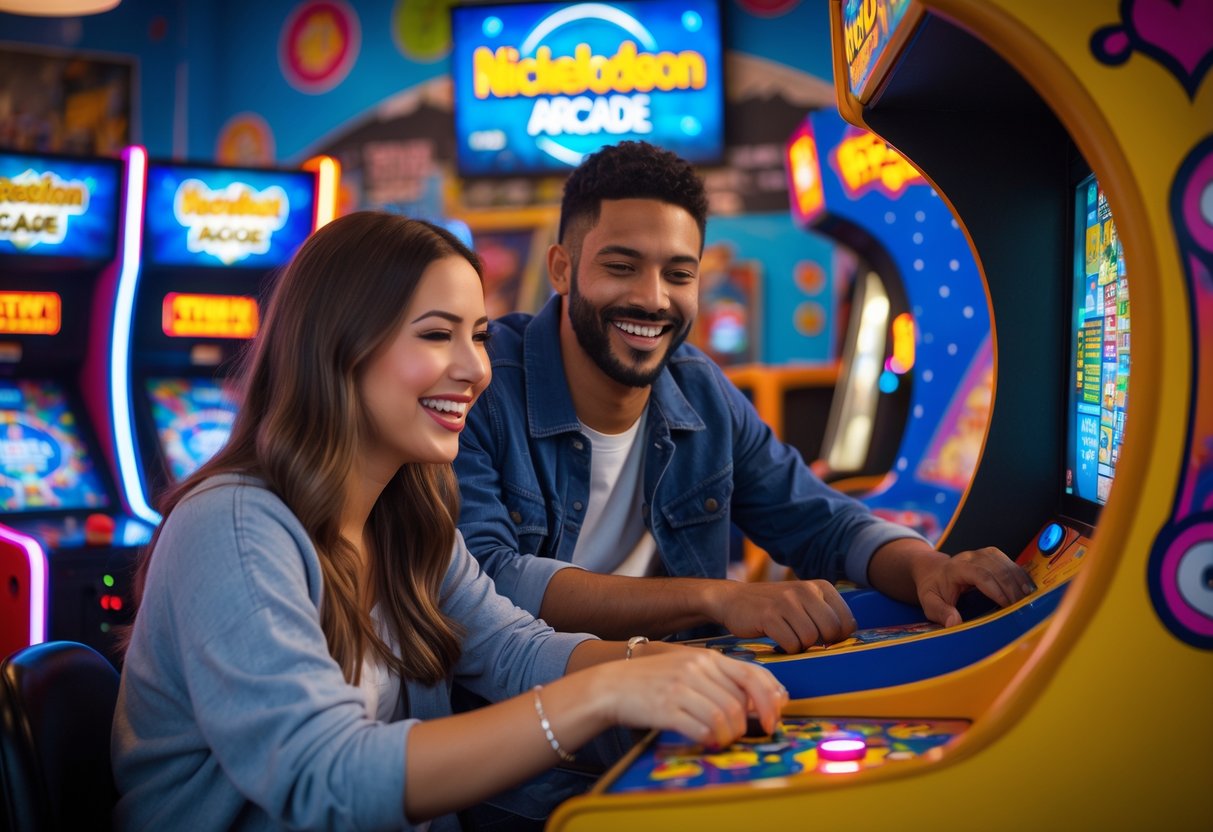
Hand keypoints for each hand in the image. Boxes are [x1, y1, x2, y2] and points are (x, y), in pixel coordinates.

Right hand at [601, 647, 787, 747]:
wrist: (612, 686)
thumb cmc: (654, 681)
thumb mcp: (688, 668)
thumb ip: (719, 679)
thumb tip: (756, 703)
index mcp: (706, 657)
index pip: (753, 675)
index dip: (770, 698)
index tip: (774, 716)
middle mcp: (696, 668)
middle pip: (740, 701)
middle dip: (747, 724)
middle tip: (741, 734)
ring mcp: (681, 687)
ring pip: (725, 717)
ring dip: (728, 735)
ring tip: (720, 738)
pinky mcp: (666, 708)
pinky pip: (702, 728)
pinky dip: (710, 739)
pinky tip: (704, 739)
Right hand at [706, 579, 857, 653]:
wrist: (734, 600)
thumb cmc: (775, 607)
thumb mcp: (804, 602)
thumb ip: (826, 615)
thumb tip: (847, 638)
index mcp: (819, 586)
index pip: (846, 621)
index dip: (838, 637)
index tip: (823, 639)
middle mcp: (805, 590)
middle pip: (831, 630)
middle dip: (821, 643)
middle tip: (805, 641)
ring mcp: (786, 601)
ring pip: (810, 638)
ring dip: (801, 646)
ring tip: (789, 638)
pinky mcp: (768, 615)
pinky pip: (790, 643)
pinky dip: (786, 648)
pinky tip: (778, 640)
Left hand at [914, 546, 1035, 626]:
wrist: (933, 570)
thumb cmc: (933, 588)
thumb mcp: (929, 603)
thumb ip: (940, 612)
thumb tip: (954, 622)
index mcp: (955, 568)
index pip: (979, 575)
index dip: (996, 589)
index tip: (1007, 605)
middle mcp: (969, 557)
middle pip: (995, 568)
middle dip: (1011, 587)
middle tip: (1022, 605)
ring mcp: (981, 554)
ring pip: (1004, 562)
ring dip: (1018, 579)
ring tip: (1028, 597)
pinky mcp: (991, 556)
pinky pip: (1008, 562)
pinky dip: (1019, 574)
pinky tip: (1027, 587)